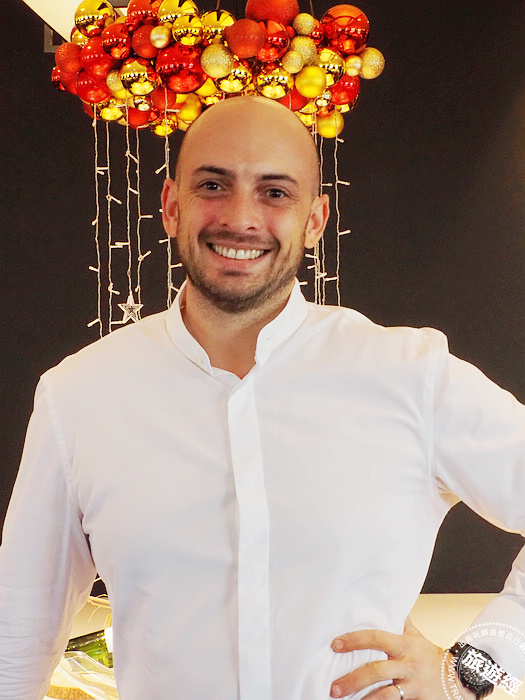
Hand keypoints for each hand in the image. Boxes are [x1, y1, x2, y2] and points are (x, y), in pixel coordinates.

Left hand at [329, 617, 471, 699]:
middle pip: (377, 671)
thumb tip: (387, 601)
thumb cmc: (431, 657)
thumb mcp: (416, 637)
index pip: (376, 638)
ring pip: (386, 695)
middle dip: (353, 680)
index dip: (355, 640)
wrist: (461, 678)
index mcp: (404, 645)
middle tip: (334, 688)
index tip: (336, 645)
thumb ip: (400, 622)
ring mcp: (414, 685)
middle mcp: (408, 665)